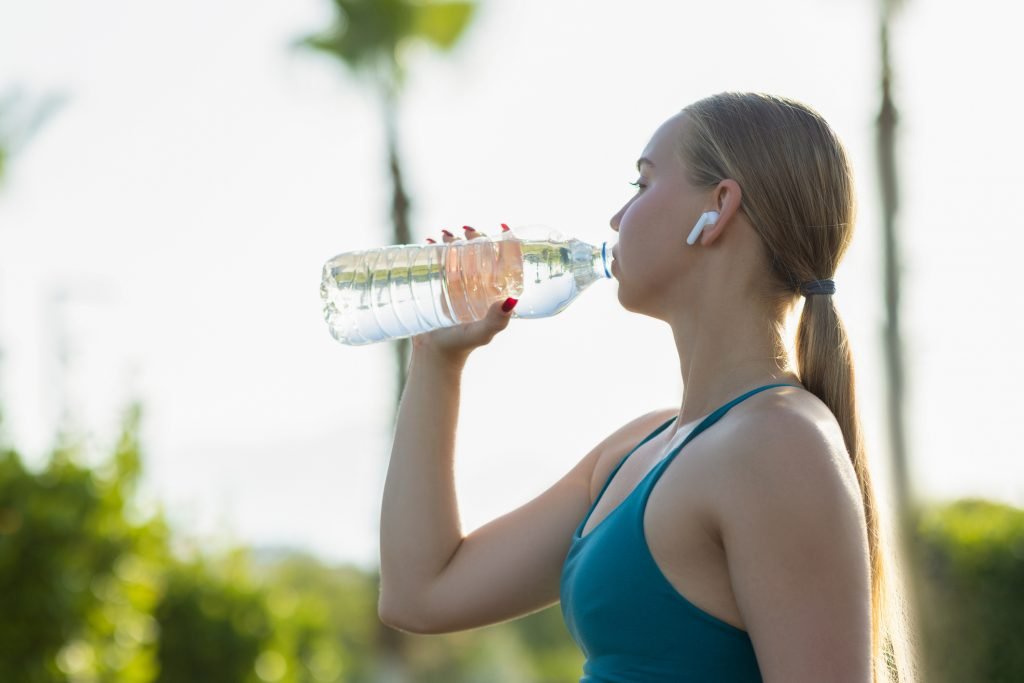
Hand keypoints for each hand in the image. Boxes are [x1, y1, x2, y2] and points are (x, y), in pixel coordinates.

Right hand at [412, 226, 519, 363]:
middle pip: (480, 252)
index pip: (503, 261)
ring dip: (454, 239)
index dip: (506, 242)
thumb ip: (496, 320)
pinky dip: (435, 248)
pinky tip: (429, 241)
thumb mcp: (482, 332)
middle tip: (467, 233)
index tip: (502, 227)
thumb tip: (512, 300)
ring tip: (445, 236)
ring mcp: (458, 283)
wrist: (435, 354)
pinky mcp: (439, 285)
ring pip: (459, 253)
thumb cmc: (462, 345)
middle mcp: (478, 284)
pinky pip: (439, 261)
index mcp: (494, 290)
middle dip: (476, 237)